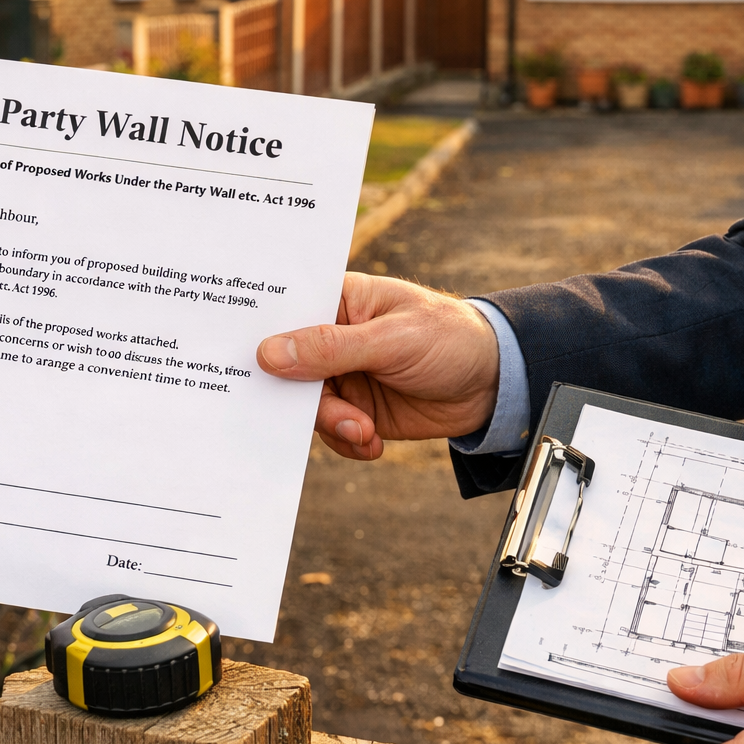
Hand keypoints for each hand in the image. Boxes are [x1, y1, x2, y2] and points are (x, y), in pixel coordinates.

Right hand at [255, 272, 500, 459]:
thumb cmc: (450, 338)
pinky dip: (347, 442)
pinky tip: (372, 442)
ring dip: (332, 425)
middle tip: (333, 413)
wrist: (495, 385)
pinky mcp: (355, 410)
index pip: (284, 312)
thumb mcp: (392, 339)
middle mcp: (331, 338)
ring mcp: (341, 376)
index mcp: (336, 301)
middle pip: (287, 369)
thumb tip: (269, 353)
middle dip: (302, 399)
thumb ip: (331, 348)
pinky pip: (330, 432)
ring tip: (363, 430)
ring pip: (306, 407)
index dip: (261, 335)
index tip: (248, 364)